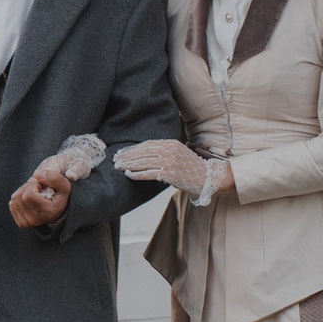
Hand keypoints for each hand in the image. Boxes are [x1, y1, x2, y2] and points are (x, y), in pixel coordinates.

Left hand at [8, 160, 73, 227]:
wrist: (57, 209)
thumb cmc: (60, 195)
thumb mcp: (64, 185)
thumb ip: (54, 177)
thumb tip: (36, 173)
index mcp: (47, 212)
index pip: (27, 195)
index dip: (33, 185)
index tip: (42, 186)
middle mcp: (35, 220)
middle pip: (19, 196)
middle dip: (27, 187)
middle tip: (38, 189)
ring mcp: (26, 223)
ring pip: (14, 199)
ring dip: (23, 191)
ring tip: (34, 193)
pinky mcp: (20, 222)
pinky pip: (12, 204)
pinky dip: (19, 198)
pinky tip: (29, 200)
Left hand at [115, 139, 230, 197]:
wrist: (207, 177)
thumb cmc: (191, 168)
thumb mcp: (178, 154)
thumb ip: (164, 152)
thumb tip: (144, 154)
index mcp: (170, 143)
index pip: (147, 144)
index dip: (133, 148)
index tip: (122, 152)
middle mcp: (169, 150)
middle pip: (143, 152)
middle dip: (127, 156)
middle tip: (115, 159)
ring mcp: (169, 162)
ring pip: (143, 162)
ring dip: (128, 165)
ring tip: (118, 167)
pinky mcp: (169, 174)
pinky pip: (148, 173)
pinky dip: (137, 174)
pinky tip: (128, 174)